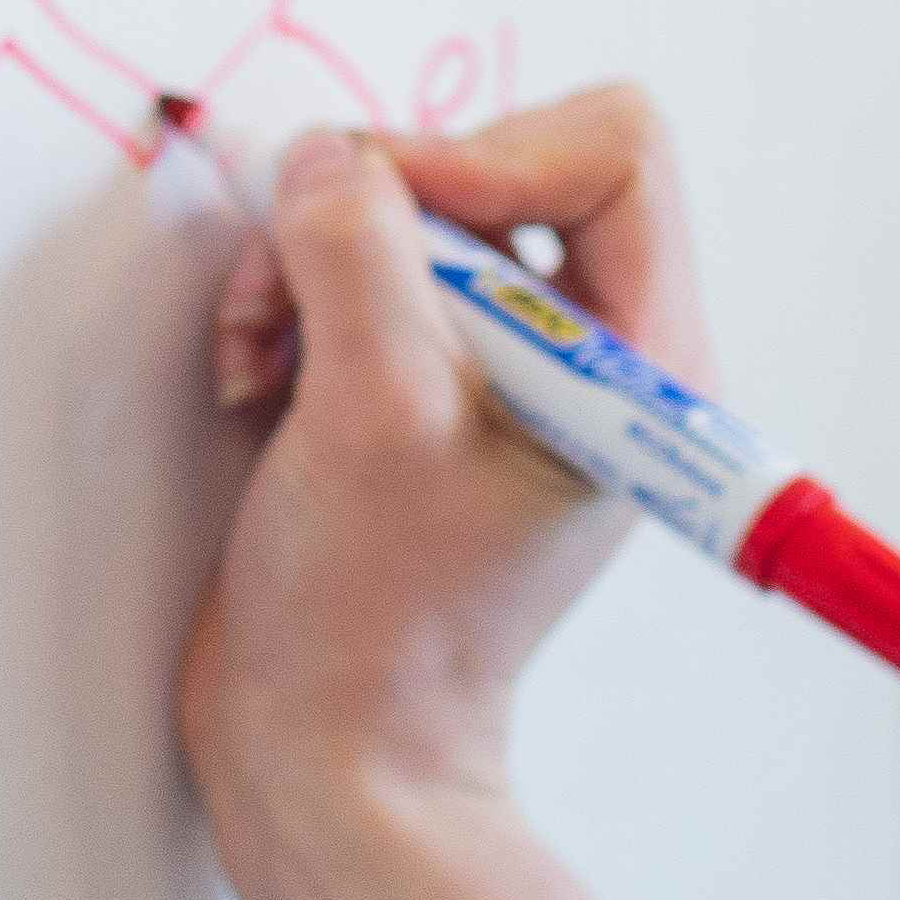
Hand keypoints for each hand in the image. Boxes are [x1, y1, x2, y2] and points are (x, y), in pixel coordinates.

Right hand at [182, 84, 715, 814]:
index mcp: (642, 363)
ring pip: (409, 209)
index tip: (389, 215)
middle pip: (498, 163)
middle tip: (304, 299)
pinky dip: (289, 301)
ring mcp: (503, 369)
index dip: (490, 154)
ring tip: (265, 360)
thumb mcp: (374, 418)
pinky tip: (257, 381)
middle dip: (374, 215)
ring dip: (310, 262)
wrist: (324, 749)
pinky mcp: (422, 380)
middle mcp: (588, 354)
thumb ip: (359, 260)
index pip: (612, 151)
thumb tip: (327, 156)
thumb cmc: (378, 625)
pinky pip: (356, 267)